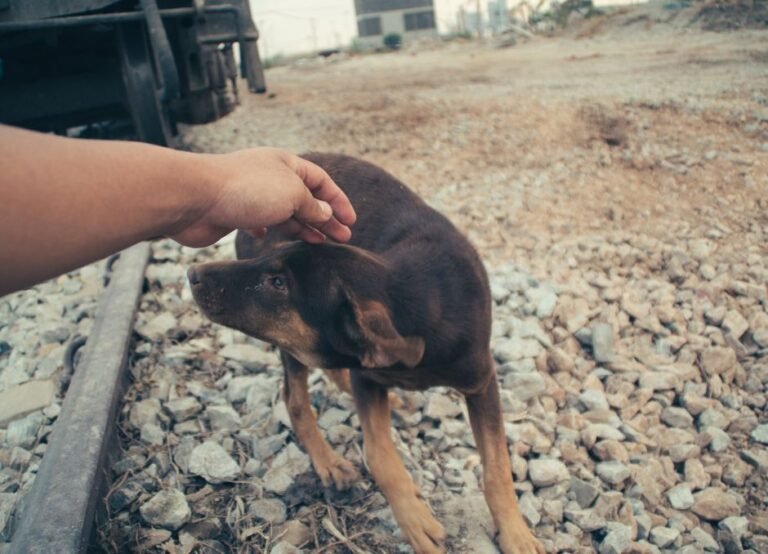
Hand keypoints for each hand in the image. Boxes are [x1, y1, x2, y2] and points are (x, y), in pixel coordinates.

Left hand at [169, 148, 356, 246]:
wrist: (195, 197)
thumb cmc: (246, 189)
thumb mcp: (292, 194)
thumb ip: (312, 206)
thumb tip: (325, 214)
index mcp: (286, 164)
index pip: (322, 181)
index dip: (338, 201)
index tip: (350, 222)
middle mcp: (270, 177)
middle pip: (306, 199)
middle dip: (325, 218)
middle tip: (343, 239)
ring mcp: (252, 196)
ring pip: (284, 213)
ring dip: (303, 227)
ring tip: (319, 243)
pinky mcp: (235, 214)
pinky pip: (260, 223)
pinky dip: (270, 231)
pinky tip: (273, 240)